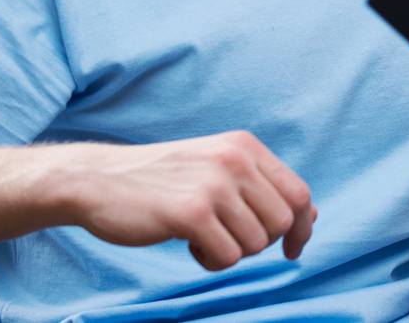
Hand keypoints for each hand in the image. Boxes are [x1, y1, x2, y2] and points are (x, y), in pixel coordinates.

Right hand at [59, 131, 315, 271]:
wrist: (99, 181)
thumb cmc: (163, 181)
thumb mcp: (217, 169)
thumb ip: (262, 187)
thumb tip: (310, 215)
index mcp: (244, 147)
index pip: (298, 192)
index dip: (301, 227)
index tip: (291, 249)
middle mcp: (234, 160)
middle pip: (281, 222)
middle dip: (260, 243)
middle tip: (226, 238)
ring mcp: (213, 185)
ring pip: (255, 244)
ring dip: (230, 252)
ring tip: (201, 237)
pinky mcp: (190, 213)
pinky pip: (228, 257)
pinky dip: (211, 261)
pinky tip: (187, 243)